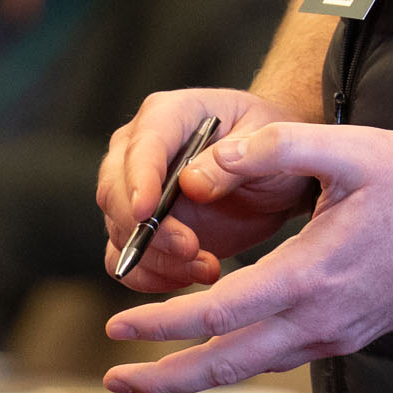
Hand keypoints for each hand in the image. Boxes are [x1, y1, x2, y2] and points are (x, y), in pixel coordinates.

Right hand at [96, 87, 317, 292]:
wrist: (277, 174)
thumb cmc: (271, 145)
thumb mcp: (270, 141)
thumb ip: (235, 158)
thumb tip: (191, 184)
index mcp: (169, 114)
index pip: (143, 145)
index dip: (140, 179)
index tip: (148, 212)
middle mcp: (140, 151)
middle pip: (115, 191)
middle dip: (147, 228)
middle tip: (191, 248)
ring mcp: (136, 192)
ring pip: (119, 230)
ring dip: (157, 259)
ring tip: (208, 267)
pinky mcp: (144, 230)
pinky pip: (125, 259)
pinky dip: (148, 276)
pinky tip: (188, 277)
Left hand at [102, 123, 392, 392]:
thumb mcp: (351, 148)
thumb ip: (273, 147)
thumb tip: (203, 166)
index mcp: (311, 276)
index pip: (218, 314)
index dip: (162, 323)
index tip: (116, 325)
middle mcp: (320, 320)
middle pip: (226, 365)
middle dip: (164, 377)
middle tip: (113, 381)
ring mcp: (337, 335)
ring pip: (252, 369)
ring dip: (197, 376)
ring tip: (149, 377)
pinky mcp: (349, 335)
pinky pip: (280, 357)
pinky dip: (237, 359)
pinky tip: (218, 347)